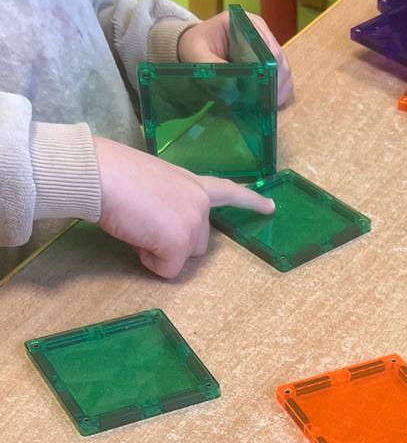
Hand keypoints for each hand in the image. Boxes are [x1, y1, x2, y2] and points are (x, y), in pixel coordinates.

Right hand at [94, 138, 273, 277]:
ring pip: (182, 257)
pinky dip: (147, 261)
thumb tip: (158, 227)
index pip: (227, 192)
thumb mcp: (151, 184)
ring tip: (136, 223)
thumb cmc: (112, 173)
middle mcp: (199, 203)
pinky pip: (166, 269)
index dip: (249, 201)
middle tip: (143, 219)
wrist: (99, 173)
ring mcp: (192, 224)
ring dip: (159, 250)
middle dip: (172, 242)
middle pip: (198, 243)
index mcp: (191, 183)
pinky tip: (135, 235)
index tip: (270, 208)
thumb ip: (168, 202)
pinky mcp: (179, 243)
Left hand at [178, 9, 293, 104]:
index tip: (264, 87)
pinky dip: (278, 94)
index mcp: (247, 24)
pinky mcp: (270, 64)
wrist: (195, 50)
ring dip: (279, 90)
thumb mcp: (196, 54)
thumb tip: (232, 86)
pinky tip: (270, 104)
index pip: (268, 45)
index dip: (270, 68)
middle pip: (280, 60)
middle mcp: (262, 34)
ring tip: (267, 106)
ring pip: (285, 72)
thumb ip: (211, 67)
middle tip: (266, 103)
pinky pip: (282, 80)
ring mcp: (268, 49)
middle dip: (276, 83)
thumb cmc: (195, 48)